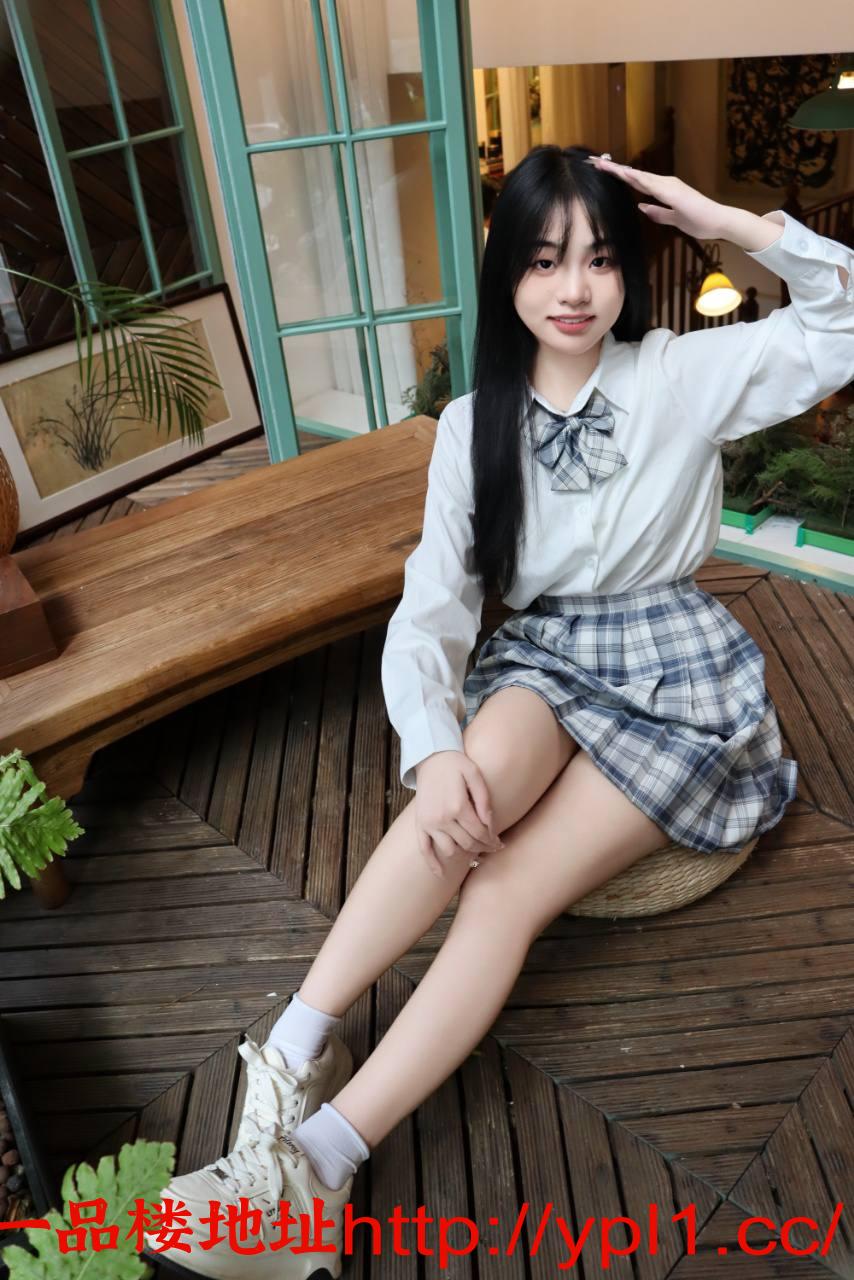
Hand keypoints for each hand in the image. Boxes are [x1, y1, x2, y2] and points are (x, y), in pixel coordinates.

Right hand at [414, 750, 504, 878]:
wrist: (430, 756)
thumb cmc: (456, 764)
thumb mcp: (475, 775)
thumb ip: (484, 801)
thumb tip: (490, 825)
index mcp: (458, 806)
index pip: (480, 833)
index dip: (492, 841)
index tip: (500, 843)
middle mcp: (442, 818)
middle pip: (468, 844)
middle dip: (483, 848)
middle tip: (493, 847)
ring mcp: (429, 823)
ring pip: (450, 850)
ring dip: (465, 854)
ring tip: (475, 851)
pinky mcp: (420, 824)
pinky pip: (424, 849)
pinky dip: (432, 863)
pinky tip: (441, 874)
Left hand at [587, 156, 727, 240]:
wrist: (718, 221)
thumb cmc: (700, 221)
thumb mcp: (673, 220)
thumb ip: (658, 213)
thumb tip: (641, 207)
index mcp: (664, 190)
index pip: (636, 182)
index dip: (619, 176)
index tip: (603, 171)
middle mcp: (664, 184)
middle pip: (634, 175)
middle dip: (614, 169)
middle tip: (594, 161)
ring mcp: (669, 185)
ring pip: (639, 176)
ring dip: (620, 170)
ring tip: (602, 164)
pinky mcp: (673, 191)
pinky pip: (650, 184)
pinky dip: (636, 178)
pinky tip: (624, 173)